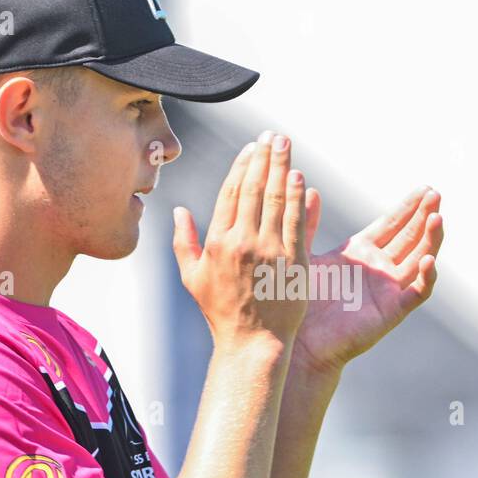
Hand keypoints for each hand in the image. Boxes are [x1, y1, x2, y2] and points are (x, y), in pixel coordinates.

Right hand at [172, 132, 308, 348]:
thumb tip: (178, 210)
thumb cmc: (221, 312)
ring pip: (276, 199)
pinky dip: (297, 197)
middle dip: (264, 157)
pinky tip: (300, 177)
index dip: (241, 166)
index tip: (250, 148)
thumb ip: (182, 242)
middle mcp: (243, 242)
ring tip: (286, 145)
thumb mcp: (193, 278)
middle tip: (272, 135)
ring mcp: (270, 251)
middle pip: (254, 188)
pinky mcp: (294, 262)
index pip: (230, 193)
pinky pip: (295, 222)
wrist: (252, 342)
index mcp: (218, 243)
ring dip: (282, 168)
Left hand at [292, 184, 442, 375]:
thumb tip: (310, 189)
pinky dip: (425, 277)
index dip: (408, 207)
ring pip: (419, 259)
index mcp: (361, 253)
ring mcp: (388, 290)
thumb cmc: (296, 302)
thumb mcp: (302, 254)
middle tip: (436, 193)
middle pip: (410, 236)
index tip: (424, 188)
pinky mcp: (392, 311)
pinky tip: (428, 259)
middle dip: (424, 215)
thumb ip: (308, 223)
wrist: (298, 341)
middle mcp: (379, 269)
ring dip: (430, 239)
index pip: (392, 224)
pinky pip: (416, 292)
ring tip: (437, 216)